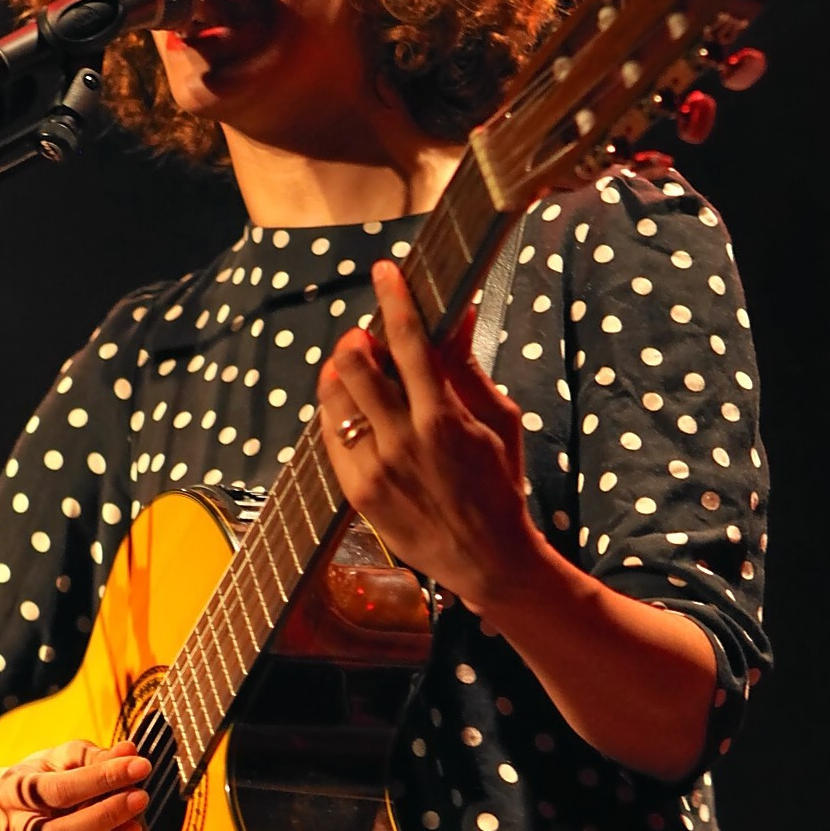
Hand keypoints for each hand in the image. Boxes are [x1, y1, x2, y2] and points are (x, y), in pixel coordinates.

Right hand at [0, 739, 149, 830]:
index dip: (101, 778)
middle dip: (103, 818)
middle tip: (139, 799)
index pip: (57, 790)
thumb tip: (130, 752)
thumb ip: (92, 756)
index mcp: (14, 793)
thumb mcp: (59, 758)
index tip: (139, 766)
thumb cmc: (43, 778)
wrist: (10, 812)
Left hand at [317, 257, 542, 612]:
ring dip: (340, 372)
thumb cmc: (500, 485)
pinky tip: (350, 409)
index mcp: (444, 417)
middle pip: (355, 365)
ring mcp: (375, 468)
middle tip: (365, 336)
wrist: (488, 559)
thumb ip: (468, 367)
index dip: (394, 297)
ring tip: (353, 369)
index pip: (408, 340)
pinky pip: (329, 436)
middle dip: (357, 339)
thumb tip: (459, 313)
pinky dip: (336, 412)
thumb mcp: (499, 420)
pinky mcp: (357, 493)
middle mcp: (403, 440)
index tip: (385, 271)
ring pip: (334, 399)